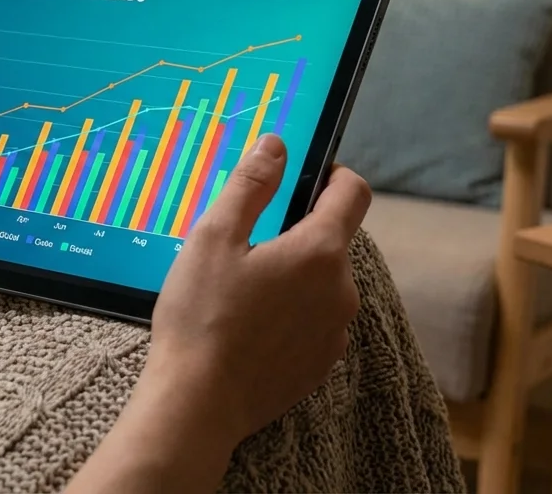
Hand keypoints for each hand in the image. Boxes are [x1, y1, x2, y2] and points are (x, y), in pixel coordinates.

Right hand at [65, 136, 368, 492]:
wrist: (198, 405)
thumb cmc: (200, 317)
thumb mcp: (213, 237)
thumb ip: (250, 185)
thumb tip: (276, 146)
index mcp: (319, 251)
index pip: (353, 193)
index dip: (332, 175)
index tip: (303, 177)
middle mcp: (340, 290)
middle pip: (332, 241)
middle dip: (297, 233)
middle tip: (244, 244)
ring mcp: (335, 332)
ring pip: (322, 284)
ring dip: (293, 277)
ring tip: (240, 291)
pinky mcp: (321, 365)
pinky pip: (314, 323)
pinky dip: (290, 316)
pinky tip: (248, 327)